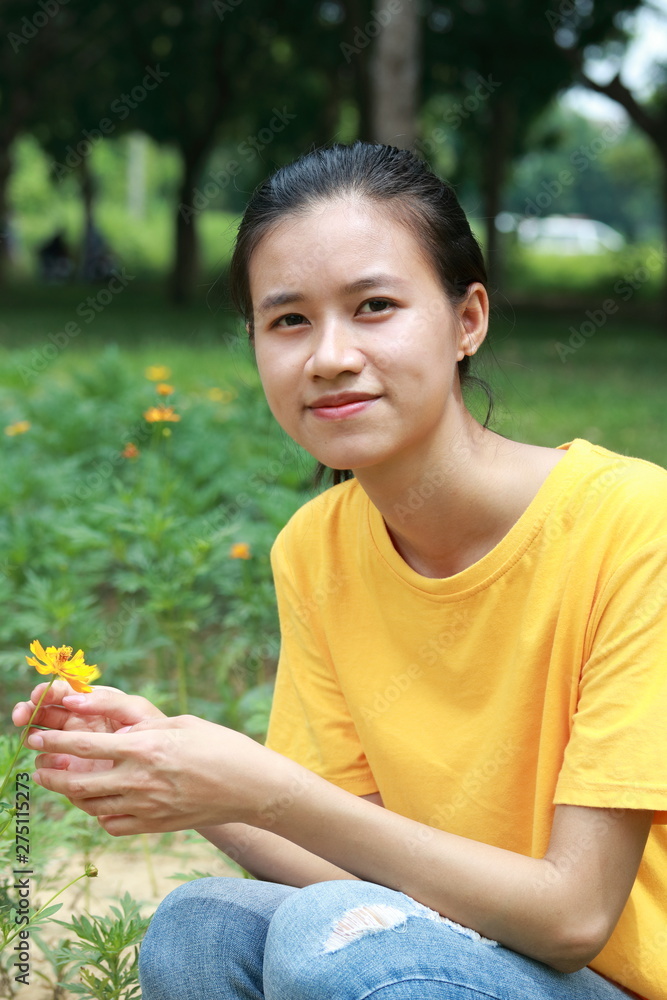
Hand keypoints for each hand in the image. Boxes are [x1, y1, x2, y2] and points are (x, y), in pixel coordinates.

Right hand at [13, 683, 164, 773]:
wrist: (163, 765)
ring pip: (40, 740)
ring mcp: (71, 747)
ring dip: (34, 738)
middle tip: (22, 715)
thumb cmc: (152, 730)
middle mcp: (75, 723)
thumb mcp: (135, 710)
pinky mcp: (72, 771)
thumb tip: (72, 698)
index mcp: (89, 703)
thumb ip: (107, 701)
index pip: (59, 692)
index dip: (45, 692)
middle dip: (28, 711)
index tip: (38, 696)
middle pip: (41, 714)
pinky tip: (57, 764)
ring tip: (38, 741)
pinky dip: (47, 765)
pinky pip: (50, 768)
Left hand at [27, 715, 290, 835]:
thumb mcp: (181, 723)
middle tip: (40, 767)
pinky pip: (113, 825)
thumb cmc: (221, 746)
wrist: (251, 787)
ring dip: (71, 796)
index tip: (35, 738)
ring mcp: (147, 807)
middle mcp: (141, 780)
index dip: (55, 742)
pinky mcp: (155, 826)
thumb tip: (115, 725)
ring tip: (64, 784)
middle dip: (52, 775)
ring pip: (92, 806)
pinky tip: (100, 804)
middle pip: (79, 783)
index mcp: (146, 748)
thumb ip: (144, 727)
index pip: (86, 745)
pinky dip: (100, 815)